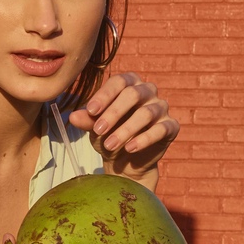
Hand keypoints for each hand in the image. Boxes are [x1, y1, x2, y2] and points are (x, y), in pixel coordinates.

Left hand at [67, 71, 178, 188]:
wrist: (125, 161)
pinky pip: (160, 129)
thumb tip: (73, 116)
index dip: (104, 95)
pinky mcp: (171, 126)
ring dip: (125, 130)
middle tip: (98, 130)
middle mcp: (147, 91)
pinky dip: (144, 139)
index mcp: (129, 84)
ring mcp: (161, 108)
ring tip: (109, 145)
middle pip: (133, 94)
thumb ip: (87, 120)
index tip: (90, 110)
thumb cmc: (109, 136)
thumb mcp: (95, 129)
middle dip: (113, 113)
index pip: (118, 81)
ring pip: (146, 113)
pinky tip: (130, 148)